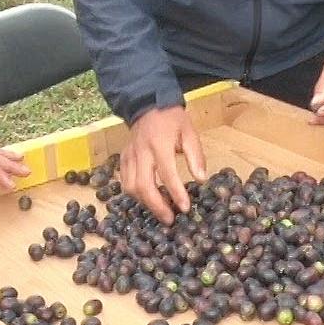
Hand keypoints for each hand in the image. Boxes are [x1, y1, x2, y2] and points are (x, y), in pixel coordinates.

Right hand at [119, 105, 207, 223]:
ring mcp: (129, 156)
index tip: (185, 208)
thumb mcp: (190, 133)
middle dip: (156, 206)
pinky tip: (147, 200)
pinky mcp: (123, 159)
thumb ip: (195, 156)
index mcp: (159, 144)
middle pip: (143, 185)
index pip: (167, 174)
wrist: (149, 105)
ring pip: (130, 187)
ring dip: (145, 203)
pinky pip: (124, 182)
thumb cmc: (173, 120)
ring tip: (160, 211)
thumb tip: (201, 180)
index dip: (176, 193)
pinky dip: (135, 195)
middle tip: (170, 219)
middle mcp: (141, 152)